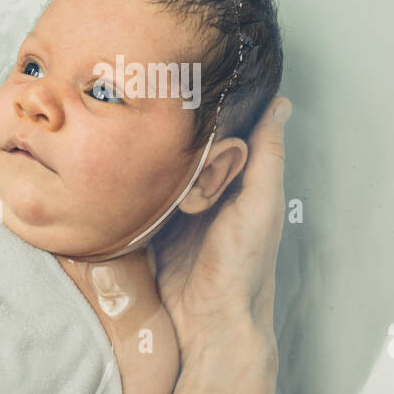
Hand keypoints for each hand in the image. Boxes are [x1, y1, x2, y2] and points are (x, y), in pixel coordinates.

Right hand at [151, 96, 290, 357]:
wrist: (209, 323)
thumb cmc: (245, 264)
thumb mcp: (261, 203)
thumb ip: (267, 156)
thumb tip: (280, 103)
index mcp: (240, 182)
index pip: (226, 132)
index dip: (214, 106)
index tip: (193, 70)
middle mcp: (209, 191)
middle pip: (189, 147)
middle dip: (173, 124)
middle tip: (148, 84)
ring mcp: (177, 210)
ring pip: (162, 168)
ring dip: (147, 149)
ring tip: (125, 110)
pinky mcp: (152, 227)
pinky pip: (139, 196)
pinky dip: (130, 181)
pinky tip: (112, 157)